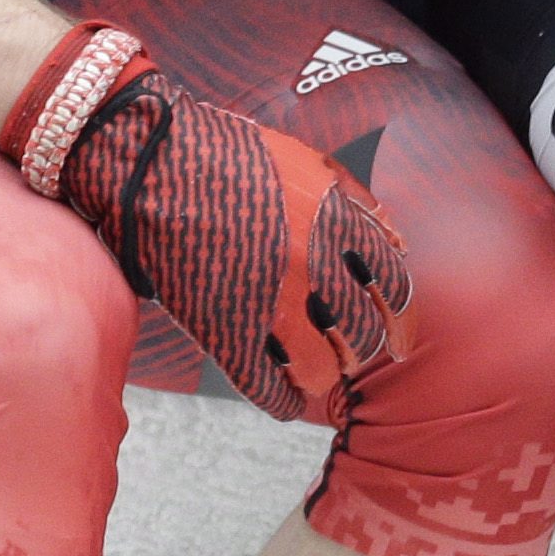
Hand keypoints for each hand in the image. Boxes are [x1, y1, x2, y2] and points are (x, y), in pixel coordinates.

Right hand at [8, 30, 414, 422]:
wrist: (152, 163)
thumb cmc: (230, 154)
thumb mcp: (309, 161)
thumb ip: (359, 202)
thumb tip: (399, 245)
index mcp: (337, 221)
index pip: (395, 289)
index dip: (402, 323)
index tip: (400, 343)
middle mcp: (312, 264)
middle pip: (361, 334)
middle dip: (360, 350)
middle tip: (349, 355)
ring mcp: (266, 300)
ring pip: (320, 369)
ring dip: (323, 377)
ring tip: (315, 373)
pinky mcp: (222, 329)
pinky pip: (266, 387)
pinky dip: (281, 400)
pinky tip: (282, 398)